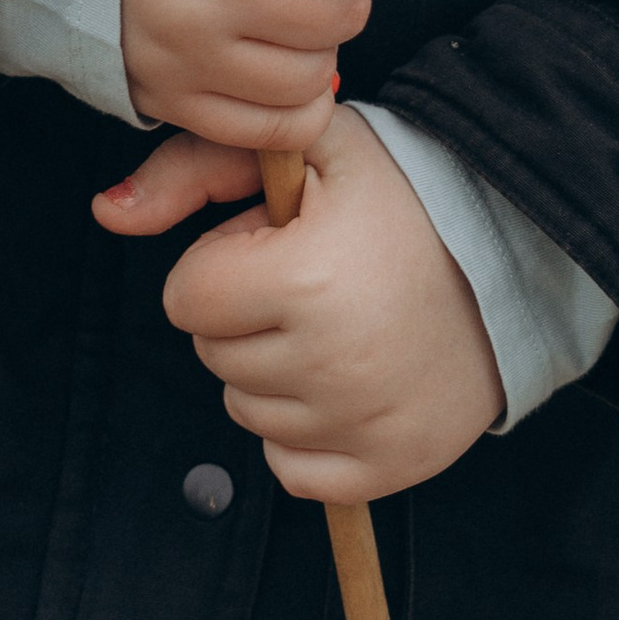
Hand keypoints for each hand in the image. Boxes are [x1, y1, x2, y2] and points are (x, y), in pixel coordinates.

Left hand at [95, 108, 504, 499]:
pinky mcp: (381, 469)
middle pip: (213, 354)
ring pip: (244, 409)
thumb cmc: (403, 199)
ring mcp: (356, 423)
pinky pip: (287, 467)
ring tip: (339, 323)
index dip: (227, 264)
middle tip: (316, 282)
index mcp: (305, 278)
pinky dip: (305, 430)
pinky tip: (348, 379)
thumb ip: (198, 165)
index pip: (187, 297)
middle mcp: (329, 362)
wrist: (512, 260)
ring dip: (275, 368)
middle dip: (248, 314)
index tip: (280, 247)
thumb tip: (106, 210)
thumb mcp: (311, 150)